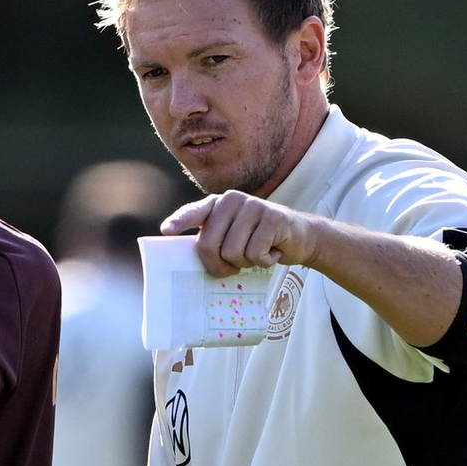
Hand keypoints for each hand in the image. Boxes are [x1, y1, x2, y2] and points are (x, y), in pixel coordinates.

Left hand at [162, 190, 322, 276]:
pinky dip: (264, 261)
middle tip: (236, 265)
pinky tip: (273, 250)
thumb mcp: (232, 238)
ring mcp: (253, 205)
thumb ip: (213, 241)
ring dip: (246, 263)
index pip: (194, 212)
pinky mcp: (273, 217)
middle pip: (209, 244)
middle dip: (220, 265)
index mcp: (218, 204)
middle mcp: (232, 200)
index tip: (166, 230)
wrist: (300, 238)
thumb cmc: (260, 242)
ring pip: (232, 252)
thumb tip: (191, 257)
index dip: (180, 221)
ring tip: (258, 251)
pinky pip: (254, 254)